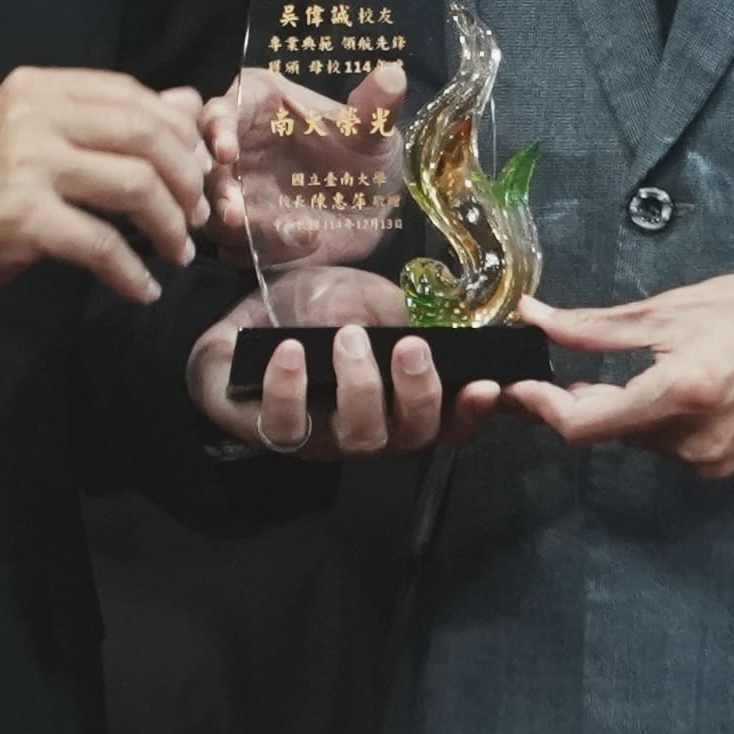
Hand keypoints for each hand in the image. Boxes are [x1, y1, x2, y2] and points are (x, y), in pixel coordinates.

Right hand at [0, 68, 206, 305]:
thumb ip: (107, 117)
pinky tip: (141, 289)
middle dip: (187, 179)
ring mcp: (26, 164)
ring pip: (134, 185)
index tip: (199, 170)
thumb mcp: (37, 134)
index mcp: (41, 88)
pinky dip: (131, 272)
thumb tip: (188, 103)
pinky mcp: (19, 218)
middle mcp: (34, 115)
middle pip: (146, 134)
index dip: (180, 132)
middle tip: (198, 215)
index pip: (134, 94)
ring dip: (170, 226)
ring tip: (176, 252)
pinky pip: (100, 244)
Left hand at [185, 261, 515, 457]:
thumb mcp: (364, 295)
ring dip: (361, 387)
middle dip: (417, 392)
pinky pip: (287, 427)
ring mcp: (323, 438)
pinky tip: (290, 350)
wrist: (245, 317)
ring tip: (347, 338)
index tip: (487, 385)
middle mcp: (371, 429)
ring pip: (357, 437)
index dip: (473, 413)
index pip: (450, 424)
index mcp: (401, 401)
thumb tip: (429, 326)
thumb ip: (396, 312)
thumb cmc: (316, 308)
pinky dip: (290, 388)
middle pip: (411, 436)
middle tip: (409, 346)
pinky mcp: (273, 434)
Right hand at [199, 61, 407, 273]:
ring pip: (217, 210)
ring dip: (241, 225)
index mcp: (254, 104)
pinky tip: (305, 241)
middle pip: (204, 166)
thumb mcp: (373, 129)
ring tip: (284, 230)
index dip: (217, 129)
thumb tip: (393, 77)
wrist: (371, 203)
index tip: (225, 150)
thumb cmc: (362, 150)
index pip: (222, 110)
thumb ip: (376, 107)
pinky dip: (267, 247)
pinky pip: (241, 245)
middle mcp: (234, 147)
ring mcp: (234, 192)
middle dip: (217, 188)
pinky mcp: (244, 232)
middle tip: (234, 210)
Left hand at [500, 273, 733, 478]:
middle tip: (556, 369)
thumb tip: (533, 319)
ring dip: (615, 411)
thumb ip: (594, 326)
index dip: (542, 407)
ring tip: (618, 371)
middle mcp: (693, 439)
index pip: (586, 424)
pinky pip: (663, 446)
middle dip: (576, 403)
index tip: (518, 384)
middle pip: (607, 432)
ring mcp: (709, 459)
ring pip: (633, 439)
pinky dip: (648, 421)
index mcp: (679, 393)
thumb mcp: (666, 310)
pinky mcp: (721, 465)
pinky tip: (657, 390)